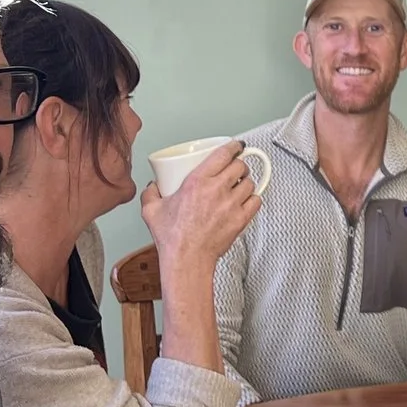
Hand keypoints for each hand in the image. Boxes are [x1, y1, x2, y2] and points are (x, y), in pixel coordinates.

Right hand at [142, 141, 260, 265]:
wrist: (187, 260)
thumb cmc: (172, 238)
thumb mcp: (152, 211)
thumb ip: (150, 194)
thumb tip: (153, 186)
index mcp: (197, 182)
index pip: (223, 154)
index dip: (233, 146)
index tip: (235, 146)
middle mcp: (217, 190)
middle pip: (240, 166)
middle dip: (239, 165)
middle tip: (235, 169)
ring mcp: (231, 205)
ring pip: (249, 183)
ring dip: (246, 182)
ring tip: (239, 185)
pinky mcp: (241, 219)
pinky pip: (256, 201)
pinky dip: (253, 199)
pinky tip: (245, 200)